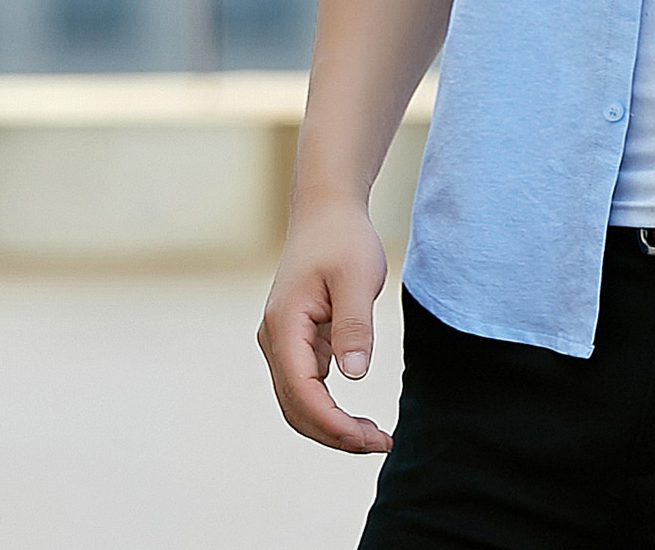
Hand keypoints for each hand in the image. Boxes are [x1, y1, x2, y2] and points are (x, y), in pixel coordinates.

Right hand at [257, 196, 393, 452]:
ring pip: (298, 402)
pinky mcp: (294, 341)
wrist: (326, 211)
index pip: (302, 392)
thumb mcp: (358, 277)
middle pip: (296, 407)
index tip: (370, 439)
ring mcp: (281, 342)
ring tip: (373, 436)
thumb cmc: (342, 239)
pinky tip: (356, 417)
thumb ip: (355, 326)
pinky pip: (306, 387)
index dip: (334, 424)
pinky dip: (328, 408)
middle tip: (380, 443)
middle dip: (334, 434)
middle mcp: (274, 339)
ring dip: (330, 425)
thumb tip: (353, 377)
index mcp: (285, 326)